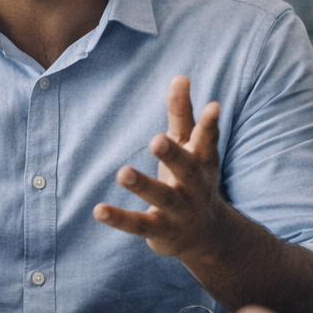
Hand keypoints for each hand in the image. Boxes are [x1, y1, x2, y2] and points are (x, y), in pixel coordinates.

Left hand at [95, 75, 232, 257]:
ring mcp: (179, 210)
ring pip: (162, 197)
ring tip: (123, 173)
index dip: (210, 124)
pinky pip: (139, 224)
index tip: (214, 105)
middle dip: (173, 155)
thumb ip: (182, 114)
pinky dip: (119, 218)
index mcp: (203, 161)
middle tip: (157, 139)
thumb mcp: (190, 147)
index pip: (207, 140)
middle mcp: (195, 186)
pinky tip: (99, 210)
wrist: (207, 236)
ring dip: (143, 185)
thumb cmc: (192, 178)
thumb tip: (180, 76)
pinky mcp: (160, 230)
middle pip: (186, 169)